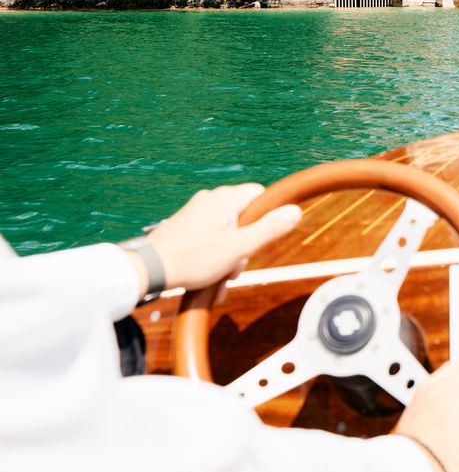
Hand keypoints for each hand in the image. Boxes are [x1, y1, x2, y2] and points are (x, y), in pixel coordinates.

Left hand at [133, 184, 300, 295]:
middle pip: (244, 216)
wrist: (149, 270)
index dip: (267, 219)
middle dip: (245, 244)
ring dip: (230, 253)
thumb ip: (269, 229)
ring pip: (227, 229)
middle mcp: (210, 199)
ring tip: (220, 276)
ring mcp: (196, 211)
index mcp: (225, 198)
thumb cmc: (193, 258)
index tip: (260, 239)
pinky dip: (214, 253)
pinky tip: (209, 274)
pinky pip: (210, 235)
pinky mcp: (185, 224)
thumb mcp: (239, 247)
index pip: (260, 196)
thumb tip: (295, 211)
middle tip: (236, 266)